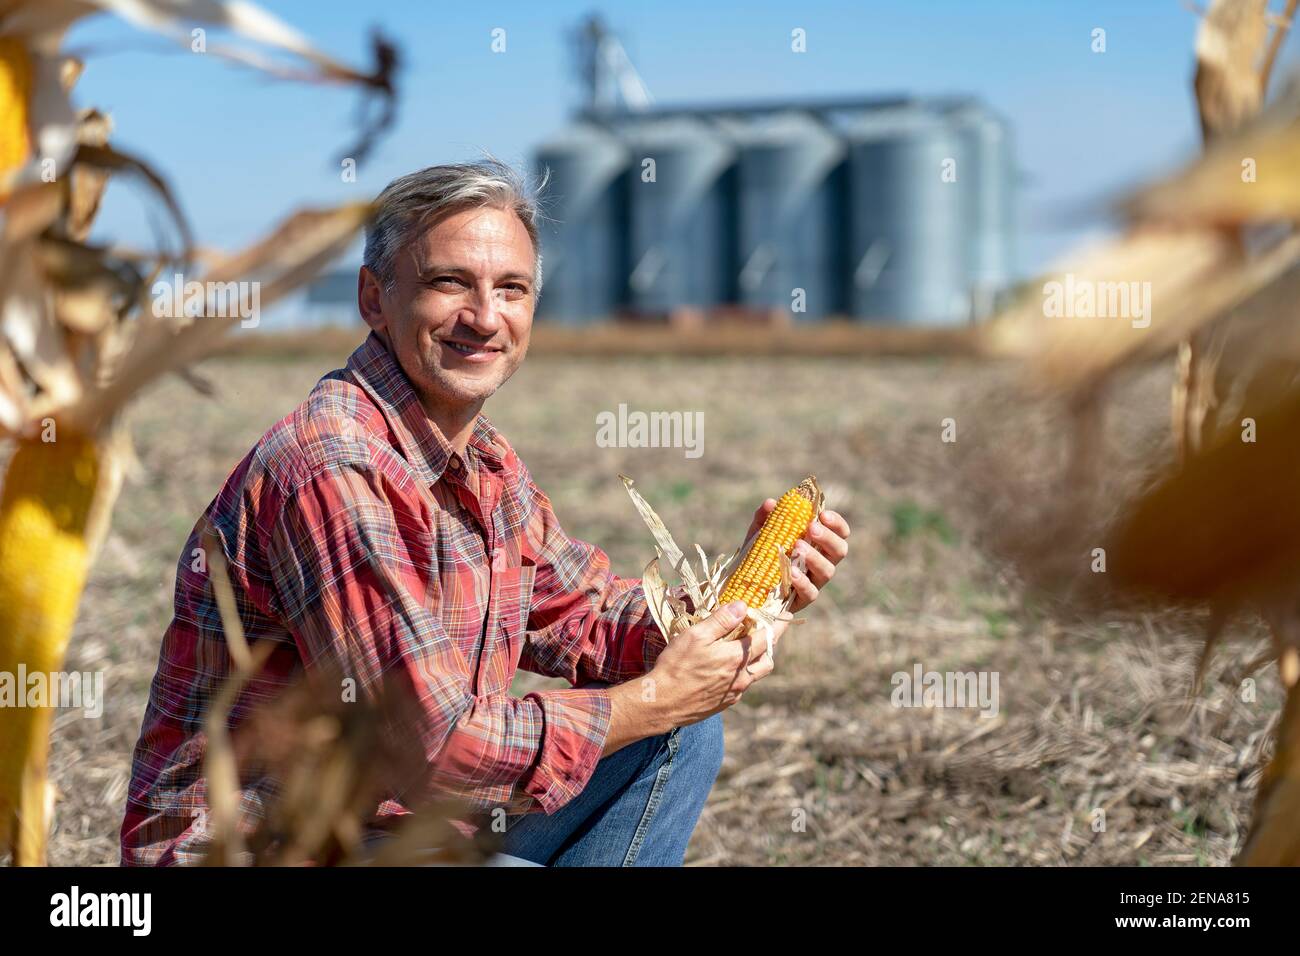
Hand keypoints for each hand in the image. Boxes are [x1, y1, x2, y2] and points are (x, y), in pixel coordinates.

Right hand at [647, 600, 775, 727]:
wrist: (661, 703)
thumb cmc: (676, 666)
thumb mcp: (696, 636)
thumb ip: (721, 620)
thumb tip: (742, 606)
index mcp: (736, 658)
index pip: (767, 637)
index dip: (778, 624)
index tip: (786, 614)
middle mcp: (741, 677)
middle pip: (768, 659)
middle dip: (771, 643)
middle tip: (767, 629)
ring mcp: (734, 692)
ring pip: (757, 674)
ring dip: (759, 659)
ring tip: (749, 647)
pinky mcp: (725, 703)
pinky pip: (743, 685)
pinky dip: (743, 673)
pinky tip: (729, 667)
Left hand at [742, 500, 850, 615]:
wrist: (745, 586)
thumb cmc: (759, 556)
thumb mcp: (758, 535)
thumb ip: (764, 519)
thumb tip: (770, 503)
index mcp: (817, 545)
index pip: (839, 533)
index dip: (836, 523)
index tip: (823, 514)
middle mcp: (820, 563)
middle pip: (839, 550)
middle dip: (828, 538)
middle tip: (811, 528)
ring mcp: (813, 582)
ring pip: (828, 571)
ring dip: (815, 557)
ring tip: (798, 547)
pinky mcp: (802, 600)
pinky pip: (810, 592)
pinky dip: (802, 582)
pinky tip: (792, 572)